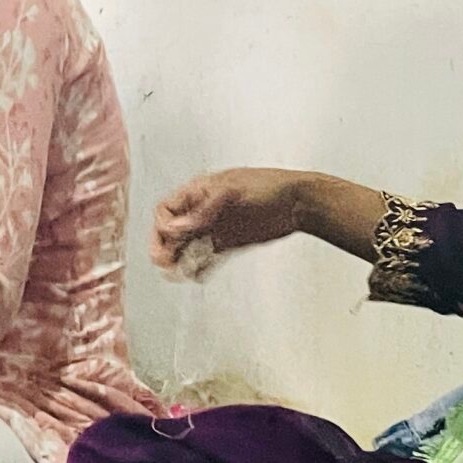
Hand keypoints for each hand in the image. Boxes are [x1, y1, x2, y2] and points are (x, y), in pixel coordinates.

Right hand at [150, 168, 310, 271]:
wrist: (298, 203)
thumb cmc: (270, 186)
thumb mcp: (233, 190)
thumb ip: (205, 209)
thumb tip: (181, 225)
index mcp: (200, 191)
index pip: (167, 209)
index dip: (164, 224)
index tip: (170, 236)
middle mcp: (204, 211)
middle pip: (172, 230)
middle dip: (164, 246)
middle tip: (163, 262)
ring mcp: (215, 228)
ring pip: (186, 247)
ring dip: (178, 260)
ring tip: (175, 273)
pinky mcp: (228, 243)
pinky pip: (207, 258)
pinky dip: (199, 268)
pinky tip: (195, 276)